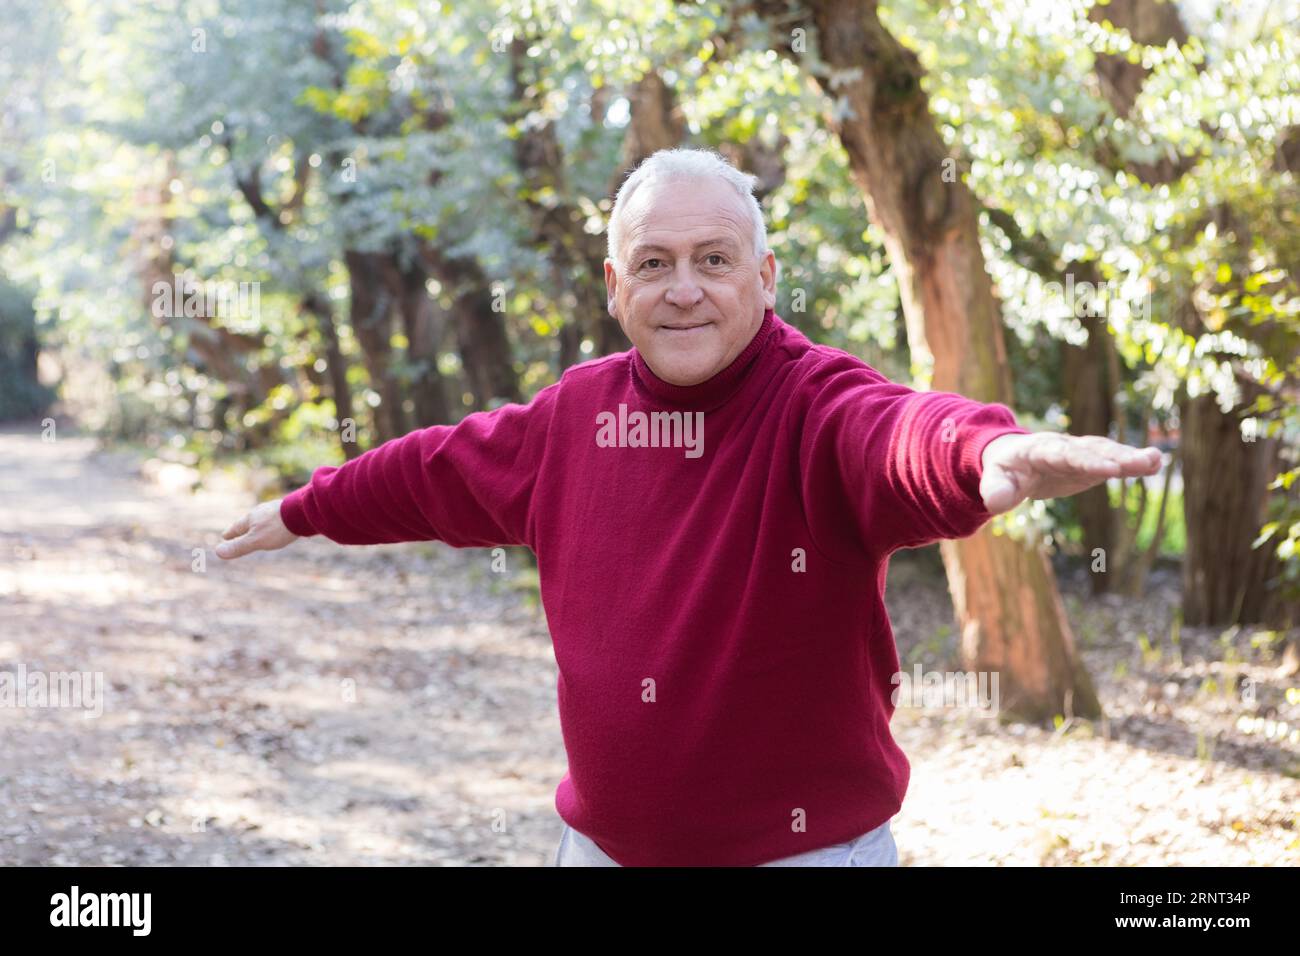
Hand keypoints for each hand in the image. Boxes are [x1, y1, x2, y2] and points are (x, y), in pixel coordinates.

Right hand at [215, 498, 298, 559]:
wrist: (303, 512)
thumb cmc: (278, 528)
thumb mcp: (256, 541)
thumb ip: (239, 547)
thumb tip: (217, 552)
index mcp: (251, 518)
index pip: (237, 528)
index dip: (230, 534)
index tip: (224, 536)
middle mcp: (261, 512)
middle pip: (249, 521)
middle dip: (243, 528)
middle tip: (237, 531)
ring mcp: (274, 510)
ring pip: (262, 518)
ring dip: (257, 524)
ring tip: (257, 527)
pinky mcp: (287, 510)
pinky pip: (275, 517)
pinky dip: (271, 522)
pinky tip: (278, 523)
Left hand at [980, 432, 1162, 514]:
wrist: (1013, 460)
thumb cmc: (1004, 472)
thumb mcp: (994, 481)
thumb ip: (995, 491)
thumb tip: (996, 503)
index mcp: (1039, 450)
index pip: (1065, 455)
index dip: (1087, 461)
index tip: (1110, 470)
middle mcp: (1064, 446)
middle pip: (1092, 450)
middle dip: (1117, 456)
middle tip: (1143, 462)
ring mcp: (1080, 453)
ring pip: (1107, 452)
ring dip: (1131, 457)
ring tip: (1156, 460)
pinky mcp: (1091, 462)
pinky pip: (1114, 460)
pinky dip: (1133, 462)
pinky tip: (1156, 463)